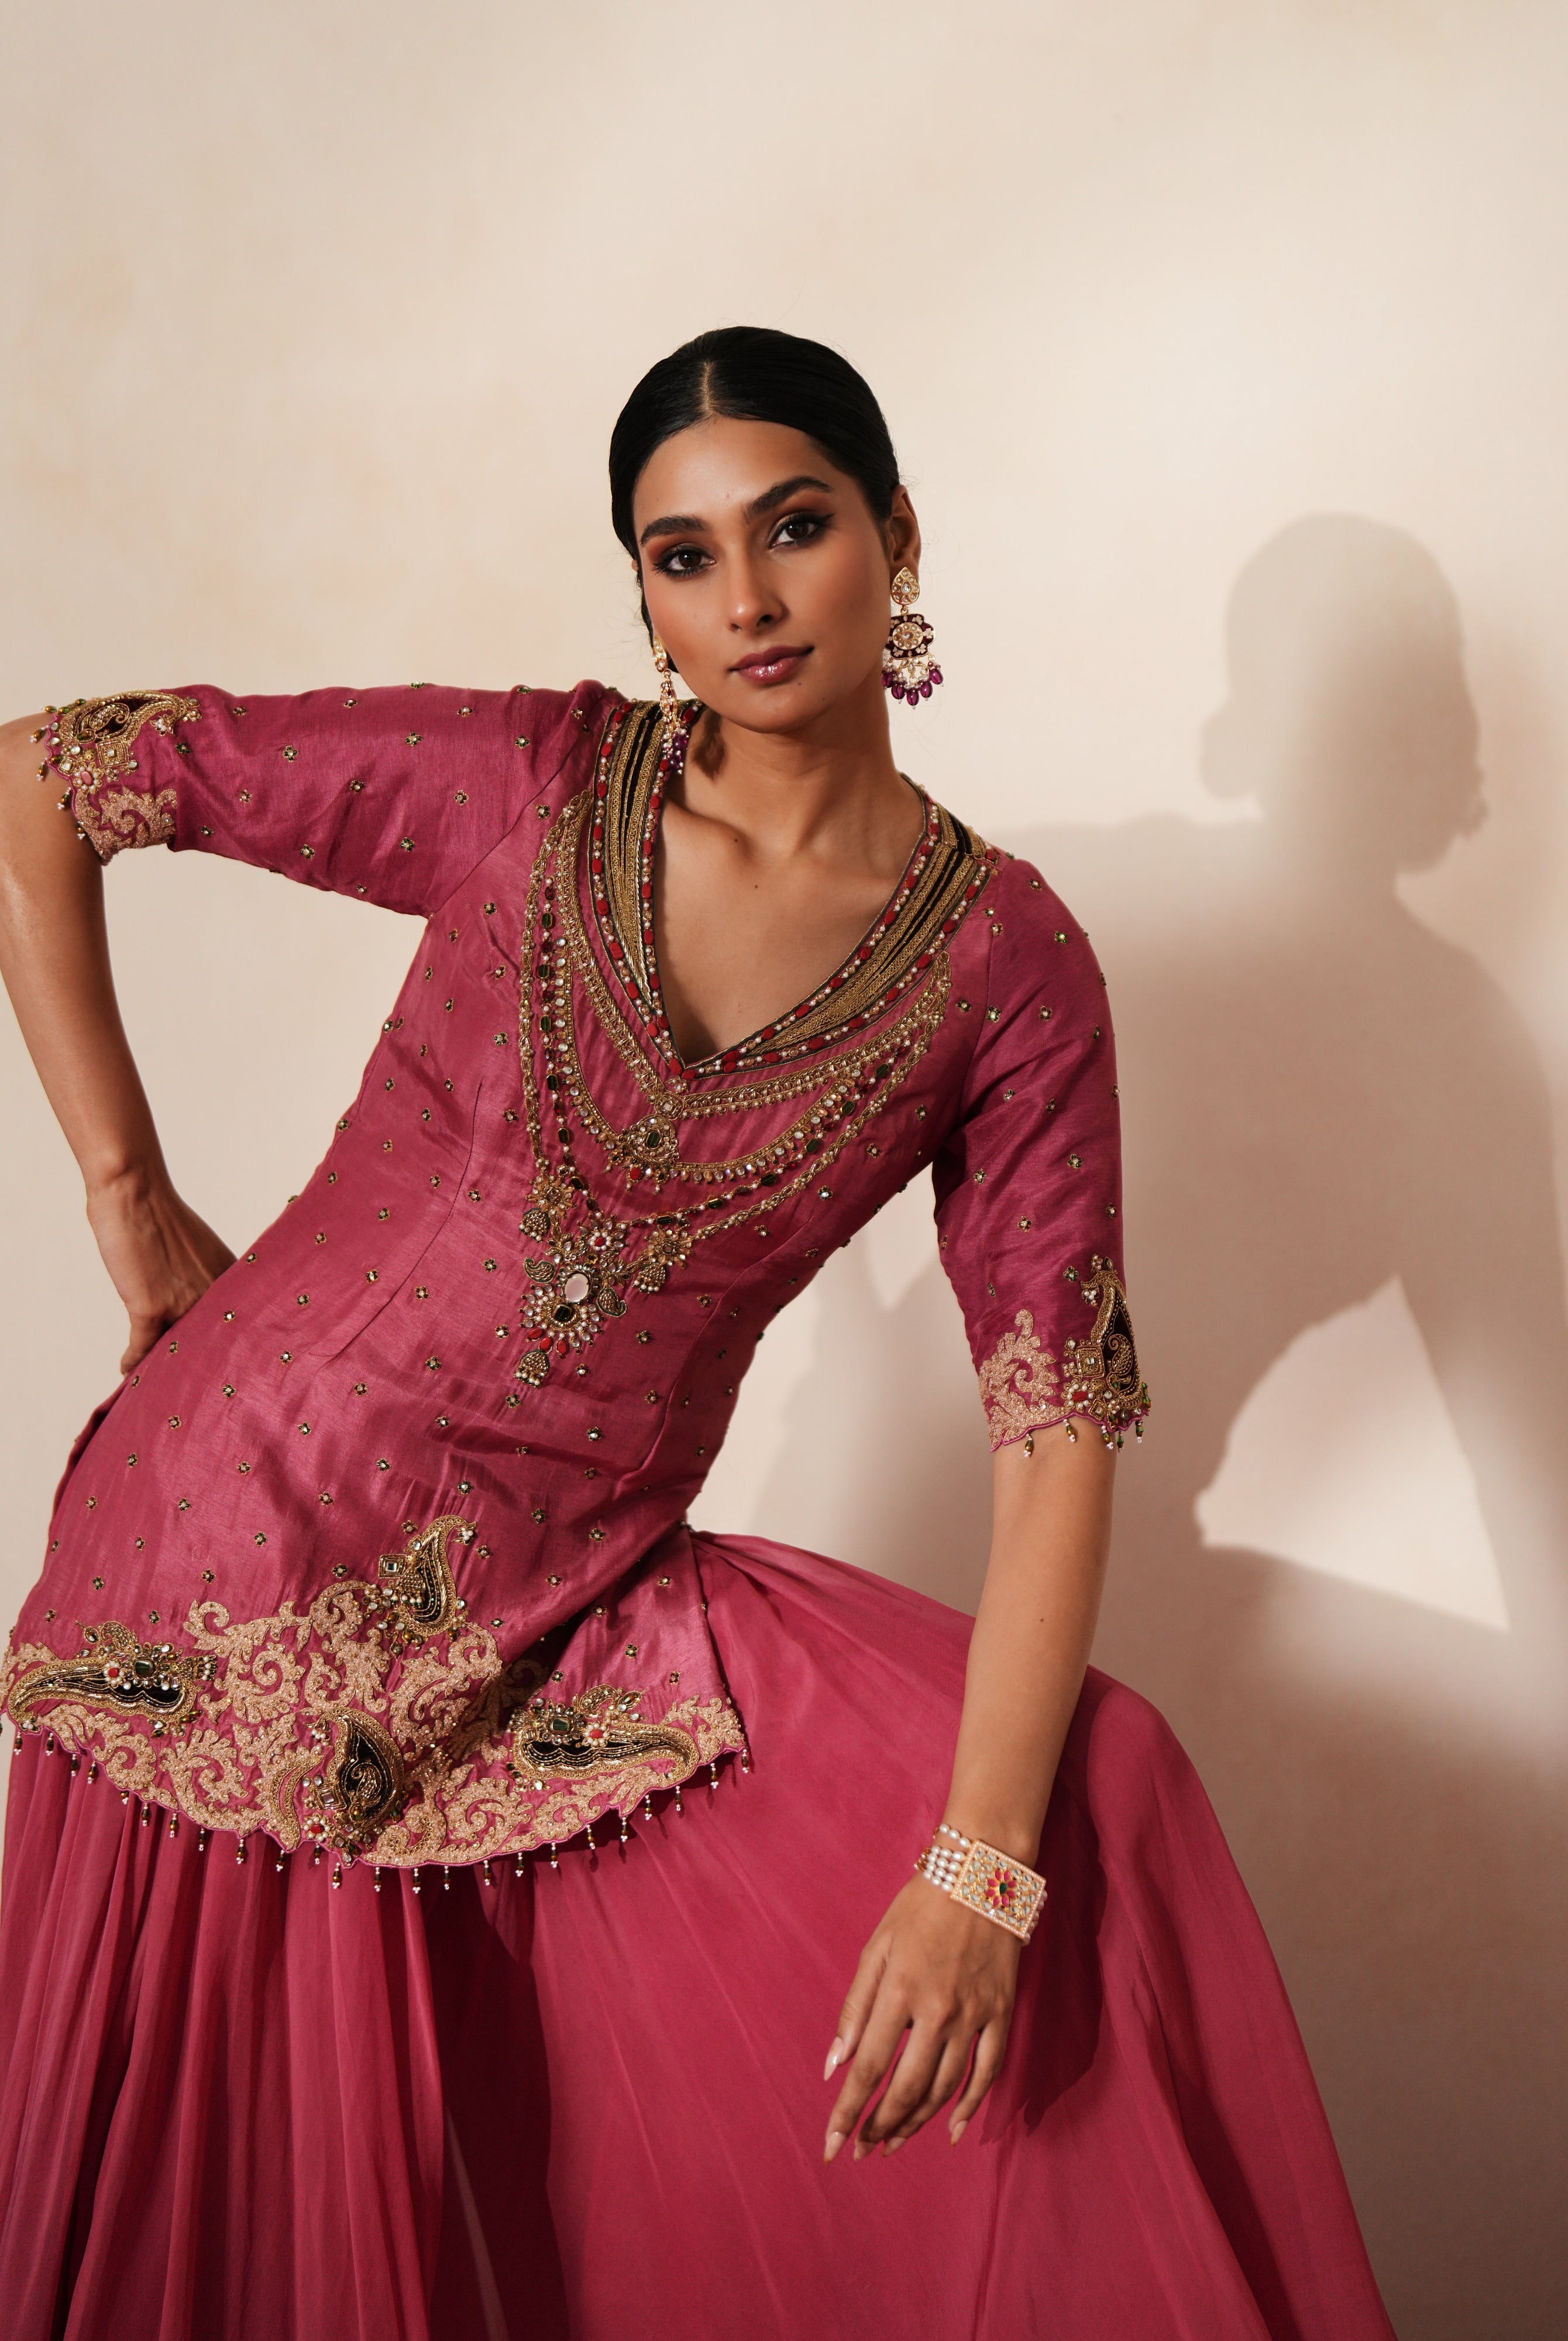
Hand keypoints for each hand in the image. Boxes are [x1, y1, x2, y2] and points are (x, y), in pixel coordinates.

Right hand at [86, 1166, 234, 1372]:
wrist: (135, 1192)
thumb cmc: (163, 1217)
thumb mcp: (198, 1250)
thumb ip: (204, 1280)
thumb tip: (200, 1308)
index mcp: (230, 1280)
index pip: (236, 1324)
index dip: (231, 1348)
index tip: (232, 1368)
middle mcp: (213, 1295)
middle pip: (210, 1344)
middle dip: (204, 1367)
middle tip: (200, 1390)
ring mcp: (184, 1303)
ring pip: (176, 1350)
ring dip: (166, 1369)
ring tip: (163, 1385)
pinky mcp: (151, 1308)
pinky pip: (142, 1348)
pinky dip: (133, 1361)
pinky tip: (128, 1371)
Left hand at [822, 1870, 1020, 2162]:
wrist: (983, 1875)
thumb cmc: (920, 1907)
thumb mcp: (876, 1946)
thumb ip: (855, 2007)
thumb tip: (835, 2065)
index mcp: (900, 1991)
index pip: (869, 2068)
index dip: (848, 2111)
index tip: (832, 2144)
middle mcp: (938, 2010)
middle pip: (906, 2088)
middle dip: (879, 2126)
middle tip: (860, 2149)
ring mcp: (974, 2015)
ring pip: (944, 2088)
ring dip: (915, 2123)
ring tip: (892, 2144)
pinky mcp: (1002, 2014)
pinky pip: (987, 2073)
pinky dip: (970, 2107)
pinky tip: (950, 2130)